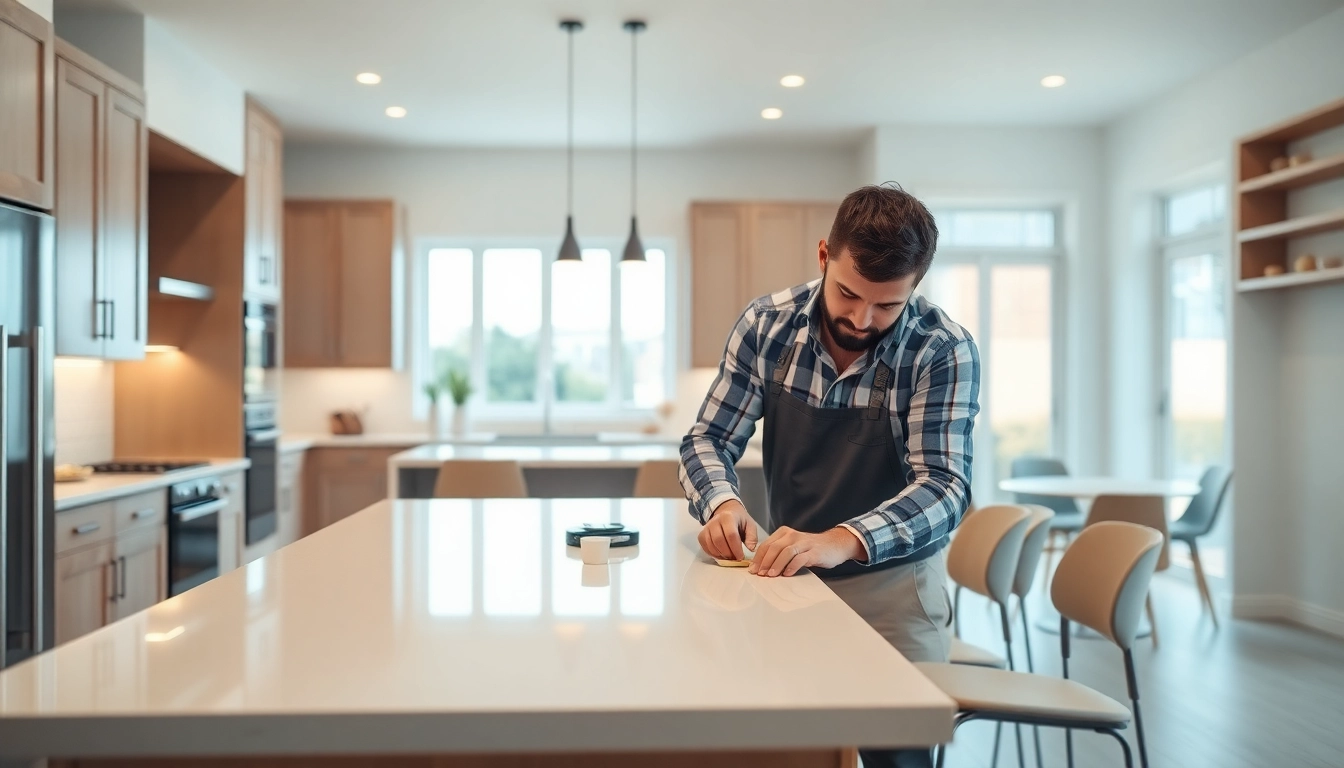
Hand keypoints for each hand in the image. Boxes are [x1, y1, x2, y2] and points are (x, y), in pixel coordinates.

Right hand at [698, 500, 757, 560]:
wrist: (727, 512)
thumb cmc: (740, 521)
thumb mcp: (750, 525)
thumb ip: (752, 537)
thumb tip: (751, 549)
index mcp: (728, 517)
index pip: (731, 535)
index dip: (736, 548)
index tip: (741, 557)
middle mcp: (715, 521)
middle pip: (719, 540)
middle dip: (727, 553)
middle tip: (734, 558)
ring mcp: (707, 527)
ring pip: (710, 545)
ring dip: (720, 555)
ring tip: (729, 557)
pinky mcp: (702, 534)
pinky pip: (705, 546)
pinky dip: (712, 554)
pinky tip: (721, 555)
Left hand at [748, 526, 864, 576]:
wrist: (835, 544)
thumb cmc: (810, 548)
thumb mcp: (792, 546)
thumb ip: (778, 553)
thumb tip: (761, 567)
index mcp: (784, 533)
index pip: (766, 545)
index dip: (758, 558)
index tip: (752, 570)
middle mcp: (792, 535)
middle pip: (774, 548)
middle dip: (764, 562)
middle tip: (759, 574)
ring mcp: (804, 543)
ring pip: (785, 552)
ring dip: (776, 564)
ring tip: (771, 575)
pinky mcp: (814, 552)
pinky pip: (800, 558)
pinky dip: (792, 566)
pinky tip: (787, 574)